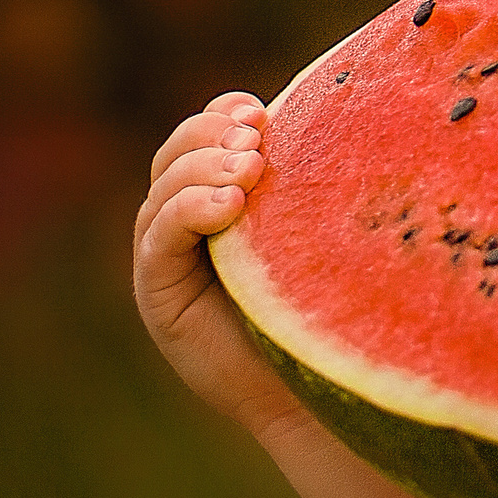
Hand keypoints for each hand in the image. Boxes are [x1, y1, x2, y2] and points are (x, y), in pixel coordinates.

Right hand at [132, 91, 304, 435]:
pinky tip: (228, 206)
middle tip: (255, 141)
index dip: (224, 114)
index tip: (260, 111)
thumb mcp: (317, 227)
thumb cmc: (328, 304)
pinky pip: (160, 237)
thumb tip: (338, 109)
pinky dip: (189, 210)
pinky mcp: (158, 295)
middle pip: (176, 153)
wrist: (316, 389)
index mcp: (220, 196)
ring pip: (164, 188)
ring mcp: (165, 258)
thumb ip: (309, 178)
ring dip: (204, 169)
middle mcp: (185, 222)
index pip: (205, 134)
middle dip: (212, 136)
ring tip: (248, 170)